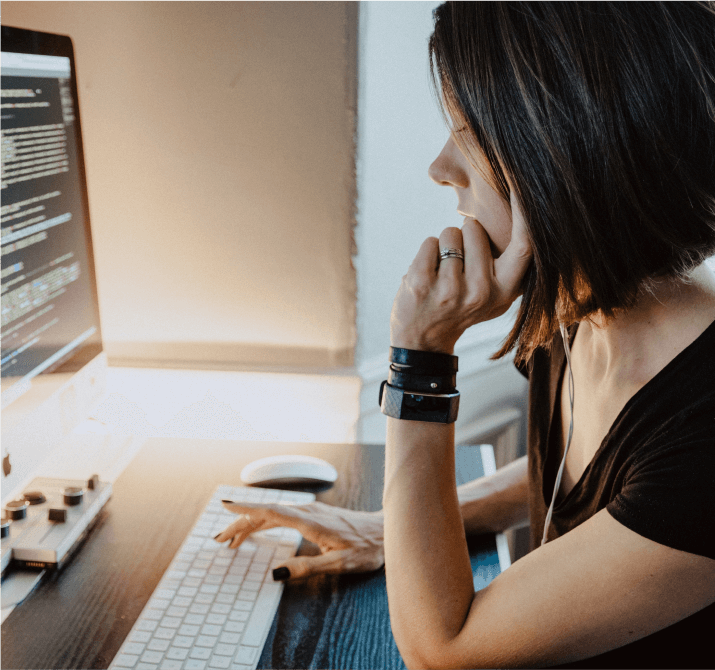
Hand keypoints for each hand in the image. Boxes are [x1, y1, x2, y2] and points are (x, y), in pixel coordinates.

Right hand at [216, 499, 383, 580]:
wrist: (385, 531)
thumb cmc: (366, 548)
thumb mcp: (339, 564)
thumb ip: (307, 568)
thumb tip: (277, 573)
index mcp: (310, 521)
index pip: (271, 512)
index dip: (246, 511)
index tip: (226, 508)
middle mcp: (307, 511)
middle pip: (266, 513)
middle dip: (241, 523)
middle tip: (220, 539)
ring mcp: (310, 510)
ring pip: (273, 513)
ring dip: (251, 523)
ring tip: (232, 538)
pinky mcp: (313, 513)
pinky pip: (282, 514)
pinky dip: (265, 521)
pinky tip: (259, 528)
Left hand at [390, 189, 531, 353]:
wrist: (423, 341)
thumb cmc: (461, 308)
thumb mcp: (495, 294)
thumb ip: (508, 263)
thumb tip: (524, 212)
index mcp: (506, 291)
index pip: (524, 245)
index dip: (526, 212)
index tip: (523, 182)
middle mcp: (482, 291)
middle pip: (475, 228)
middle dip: (465, 236)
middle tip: (459, 268)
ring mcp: (451, 289)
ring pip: (451, 232)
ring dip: (444, 246)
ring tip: (443, 274)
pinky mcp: (422, 283)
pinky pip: (430, 241)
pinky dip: (427, 253)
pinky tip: (427, 277)